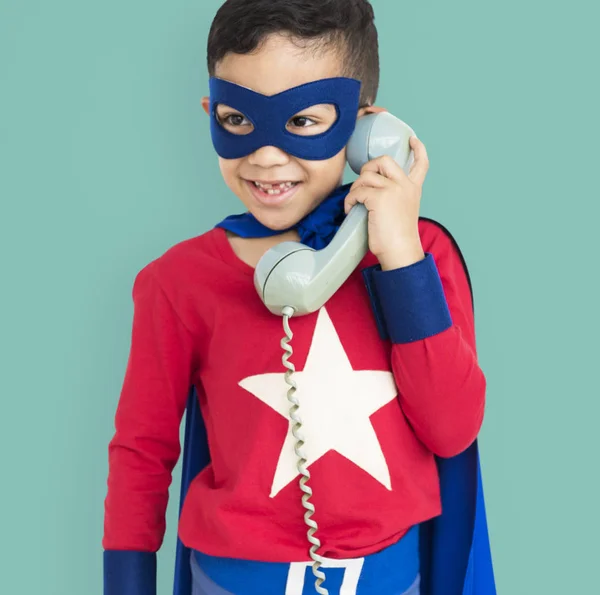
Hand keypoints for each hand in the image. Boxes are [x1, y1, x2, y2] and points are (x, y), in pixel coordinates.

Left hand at [344, 135, 428, 269]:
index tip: (412, 140)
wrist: (400, 251)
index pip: (421, 163)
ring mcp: (393, 190)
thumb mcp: (402, 211)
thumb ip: (394, 197)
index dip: (418, 149)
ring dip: (355, 189)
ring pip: (366, 176)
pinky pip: (357, 191)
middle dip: (368, 168)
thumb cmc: (397, 238)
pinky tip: (351, 210)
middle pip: (384, 160)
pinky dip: (350, 201)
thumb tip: (369, 191)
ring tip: (354, 204)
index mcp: (413, 189)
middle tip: (362, 184)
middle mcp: (405, 185)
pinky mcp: (379, 198)